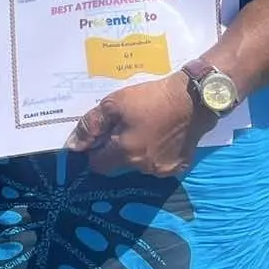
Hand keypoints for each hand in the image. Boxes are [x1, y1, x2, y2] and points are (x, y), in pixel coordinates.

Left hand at [65, 74, 216, 177]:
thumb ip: (92, 125)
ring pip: (139, 165)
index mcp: (125, 153)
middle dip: (116, 149)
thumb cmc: (151, 99)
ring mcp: (163, 169)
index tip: (101, 136)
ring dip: (137, 151)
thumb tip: (74, 145)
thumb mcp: (114, 103)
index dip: (94, 150)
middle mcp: (143, 167)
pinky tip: (161, 135)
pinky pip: (160, 163)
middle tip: (125, 126)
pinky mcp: (180, 166)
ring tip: (146, 127)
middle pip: (119, 164)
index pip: (98, 165)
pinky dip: (156, 153)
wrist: (194, 100)